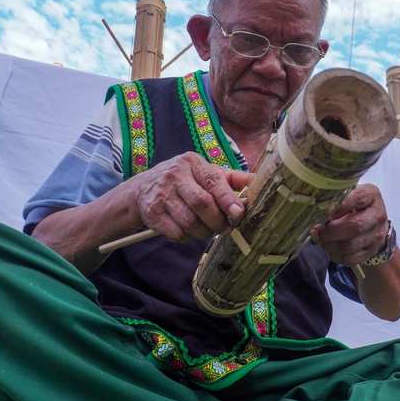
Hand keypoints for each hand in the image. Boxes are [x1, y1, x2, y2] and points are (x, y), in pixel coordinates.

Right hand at [133, 152, 251, 242]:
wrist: (142, 189)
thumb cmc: (183, 181)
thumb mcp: (204, 173)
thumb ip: (230, 178)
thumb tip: (257, 181)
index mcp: (192, 163)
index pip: (213, 181)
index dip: (227, 199)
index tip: (239, 213)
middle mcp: (175, 176)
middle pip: (202, 203)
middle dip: (218, 221)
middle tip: (225, 228)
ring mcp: (161, 195)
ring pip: (190, 222)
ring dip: (204, 232)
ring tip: (208, 230)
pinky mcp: (152, 213)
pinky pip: (177, 233)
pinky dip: (188, 237)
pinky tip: (189, 231)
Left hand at [309, 184, 388, 266]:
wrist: (374, 221)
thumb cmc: (354, 204)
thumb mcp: (347, 196)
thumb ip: (332, 204)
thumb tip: (314, 223)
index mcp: (371, 195)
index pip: (357, 199)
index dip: (338, 206)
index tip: (322, 211)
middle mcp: (378, 215)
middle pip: (355, 226)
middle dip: (330, 231)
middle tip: (318, 232)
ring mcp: (377, 235)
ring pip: (350, 245)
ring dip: (330, 245)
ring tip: (322, 240)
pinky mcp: (372, 251)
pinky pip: (350, 258)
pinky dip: (335, 256)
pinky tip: (330, 249)